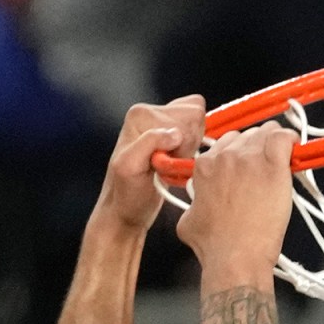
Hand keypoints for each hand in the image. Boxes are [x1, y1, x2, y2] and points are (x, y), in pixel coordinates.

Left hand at [96, 97, 211, 239]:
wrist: (125, 210)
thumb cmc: (127, 194)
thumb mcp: (131, 167)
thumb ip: (150, 142)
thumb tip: (175, 133)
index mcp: (141, 114)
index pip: (188, 113)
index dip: (186, 141)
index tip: (170, 161)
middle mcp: (151, 113)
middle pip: (195, 115)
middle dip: (189, 144)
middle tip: (170, 164)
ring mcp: (162, 123)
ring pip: (198, 126)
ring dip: (190, 150)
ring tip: (171, 165)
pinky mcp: (170, 135)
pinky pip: (197, 134)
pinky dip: (192, 152)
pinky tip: (176, 164)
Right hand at [174, 123, 297, 279]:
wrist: (235, 257)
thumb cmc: (215, 245)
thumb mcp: (189, 221)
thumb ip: (193, 205)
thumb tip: (198, 206)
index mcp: (205, 166)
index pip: (226, 143)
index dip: (240, 154)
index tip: (249, 165)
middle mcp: (225, 156)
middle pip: (247, 136)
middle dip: (257, 149)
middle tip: (265, 169)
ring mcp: (250, 158)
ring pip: (267, 132)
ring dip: (274, 144)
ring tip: (282, 160)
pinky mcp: (273, 166)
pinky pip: (284, 138)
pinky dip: (291, 142)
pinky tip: (294, 152)